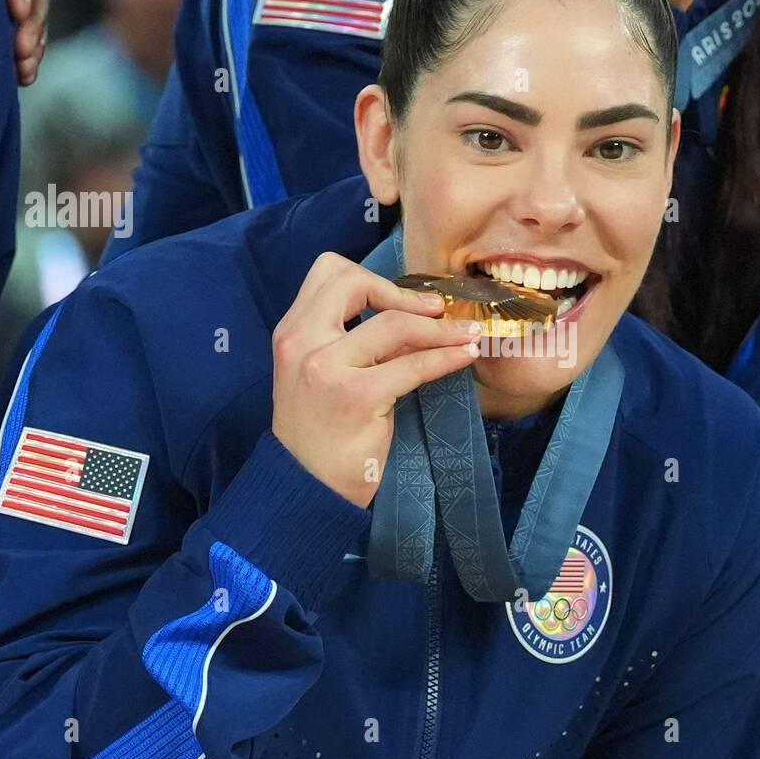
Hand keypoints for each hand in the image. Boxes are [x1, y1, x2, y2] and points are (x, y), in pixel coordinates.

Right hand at [270, 253, 482, 508]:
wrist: (307, 486)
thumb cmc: (321, 430)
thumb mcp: (320, 372)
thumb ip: (346, 338)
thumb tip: (409, 311)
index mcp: (291, 331)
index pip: (329, 272)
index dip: (372, 278)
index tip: (404, 301)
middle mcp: (302, 342)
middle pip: (356, 282)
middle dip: (404, 292)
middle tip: (438, 310)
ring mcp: (326, 368)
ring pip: (394, 324)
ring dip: (440, 328)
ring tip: (468, 334)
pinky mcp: (356, 397)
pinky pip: (413, 365)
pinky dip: (446, 356)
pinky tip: (464, 356)